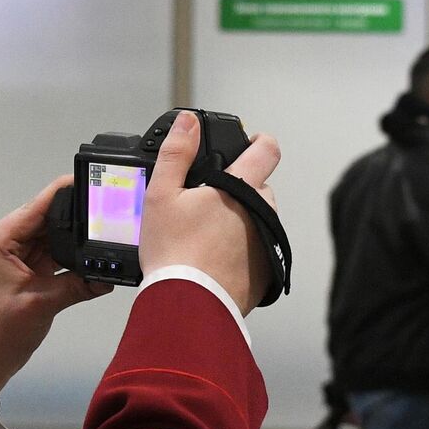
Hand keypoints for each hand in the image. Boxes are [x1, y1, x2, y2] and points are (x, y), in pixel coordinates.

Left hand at [0, 177, 110, 395]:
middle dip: (74, 221)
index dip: (63, 193)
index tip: (87, 181)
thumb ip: (79, 285)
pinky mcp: (21, 271)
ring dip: (71, 243)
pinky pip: (49, 256)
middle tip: (103, 219)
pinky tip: (86, 262)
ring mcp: (11, 257)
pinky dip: (66, 260)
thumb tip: (107, 276)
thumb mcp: (43, 303)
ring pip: (50, 238)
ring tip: (98, 242)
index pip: (36, 206)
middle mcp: (2, 243)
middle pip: (46, 220)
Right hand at [139, 111, 281, 314]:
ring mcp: (266, 242)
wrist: (188, 305)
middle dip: (238, 190)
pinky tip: (215, 257)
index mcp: (240, 188)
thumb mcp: (161, 194)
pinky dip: (242, 249)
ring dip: (242, 220)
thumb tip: (187, 122)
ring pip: (259, 219)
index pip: (267, 150)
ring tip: (207, 235)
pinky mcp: (266, 271)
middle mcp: (262, 212)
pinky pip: (257, 249)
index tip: (251, 142)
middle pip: (258, 187)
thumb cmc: (174, 252)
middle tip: (207, 203)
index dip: (260, 141)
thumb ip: (177, 153)